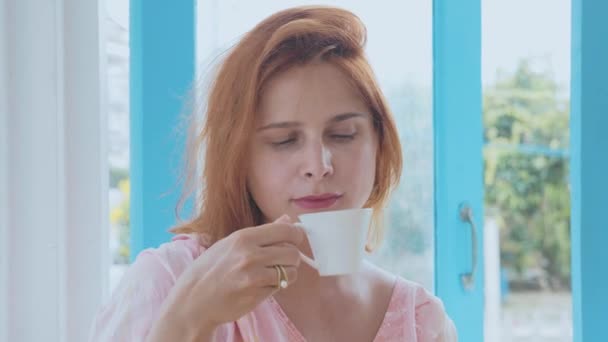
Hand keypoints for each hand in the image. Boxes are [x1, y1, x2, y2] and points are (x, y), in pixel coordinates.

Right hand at [156, 215, 304, 335]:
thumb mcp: (231, 243)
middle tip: (283, 260)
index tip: (296, 239)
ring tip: (273, 273)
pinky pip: (279, 287)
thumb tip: (288, 220)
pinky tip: (261, 284)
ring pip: (290, 272)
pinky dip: (275, 286)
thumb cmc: (210, 269)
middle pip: (292, 253)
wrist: (193, 299)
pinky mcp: (257, 295)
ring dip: (287, 273)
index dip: (296, 235)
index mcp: (244, 238)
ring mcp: (254, 277)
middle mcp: (251, 255)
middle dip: (292, 257)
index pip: (285, 231)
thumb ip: (261, 233)